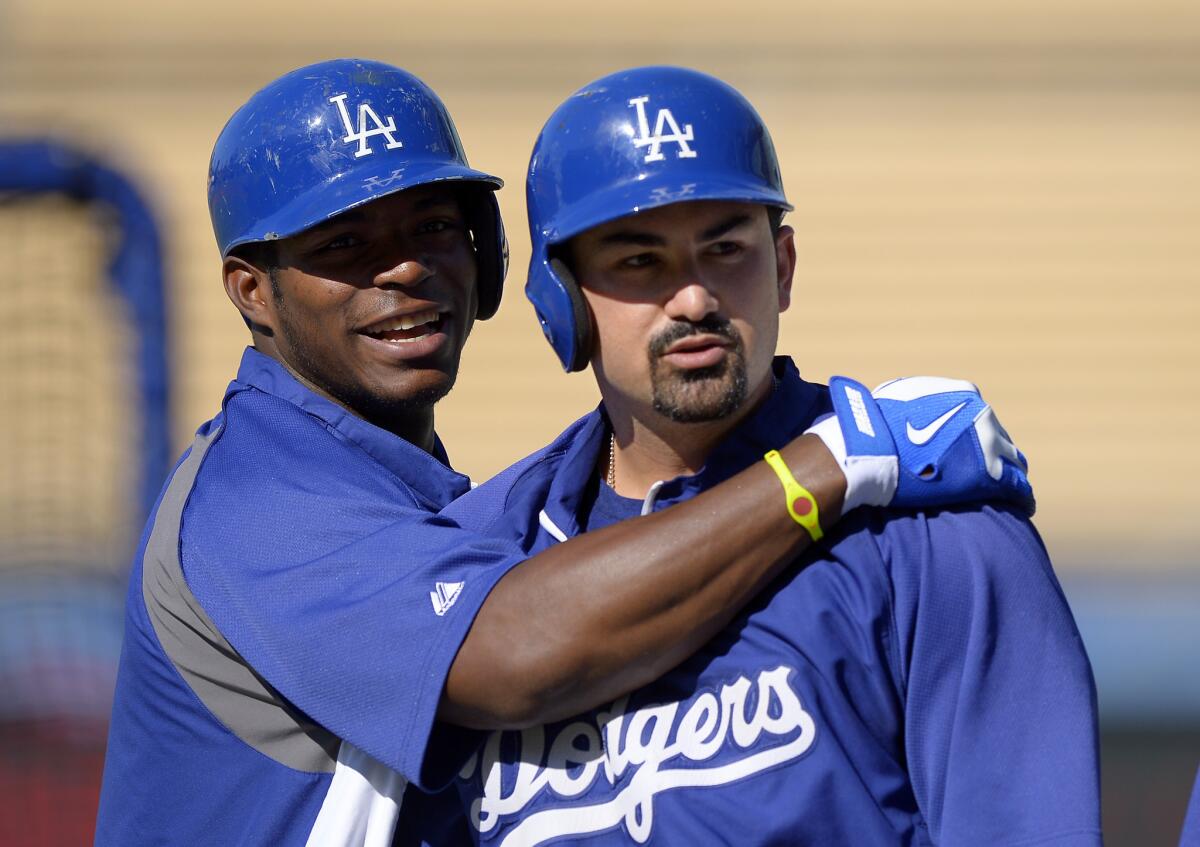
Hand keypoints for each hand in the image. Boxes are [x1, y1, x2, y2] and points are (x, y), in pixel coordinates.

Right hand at [805, 376, 1034, 515]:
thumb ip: (918, 402)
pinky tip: (1021, 508)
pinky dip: (1021, 498)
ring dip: (1010, 475)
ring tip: (1006, 493)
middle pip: (1000, 438)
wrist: (871, 451)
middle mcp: (982, 415)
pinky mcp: (992, 475)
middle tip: (987, 473)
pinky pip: (1019, 489)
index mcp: (963, 394)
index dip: (976, 436)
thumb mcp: (898, 398)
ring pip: (1014, 463)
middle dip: (995, 455)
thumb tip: (912, 408)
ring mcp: (989, 445)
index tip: (972, 450)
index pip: (981, 417)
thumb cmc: (875, 427)